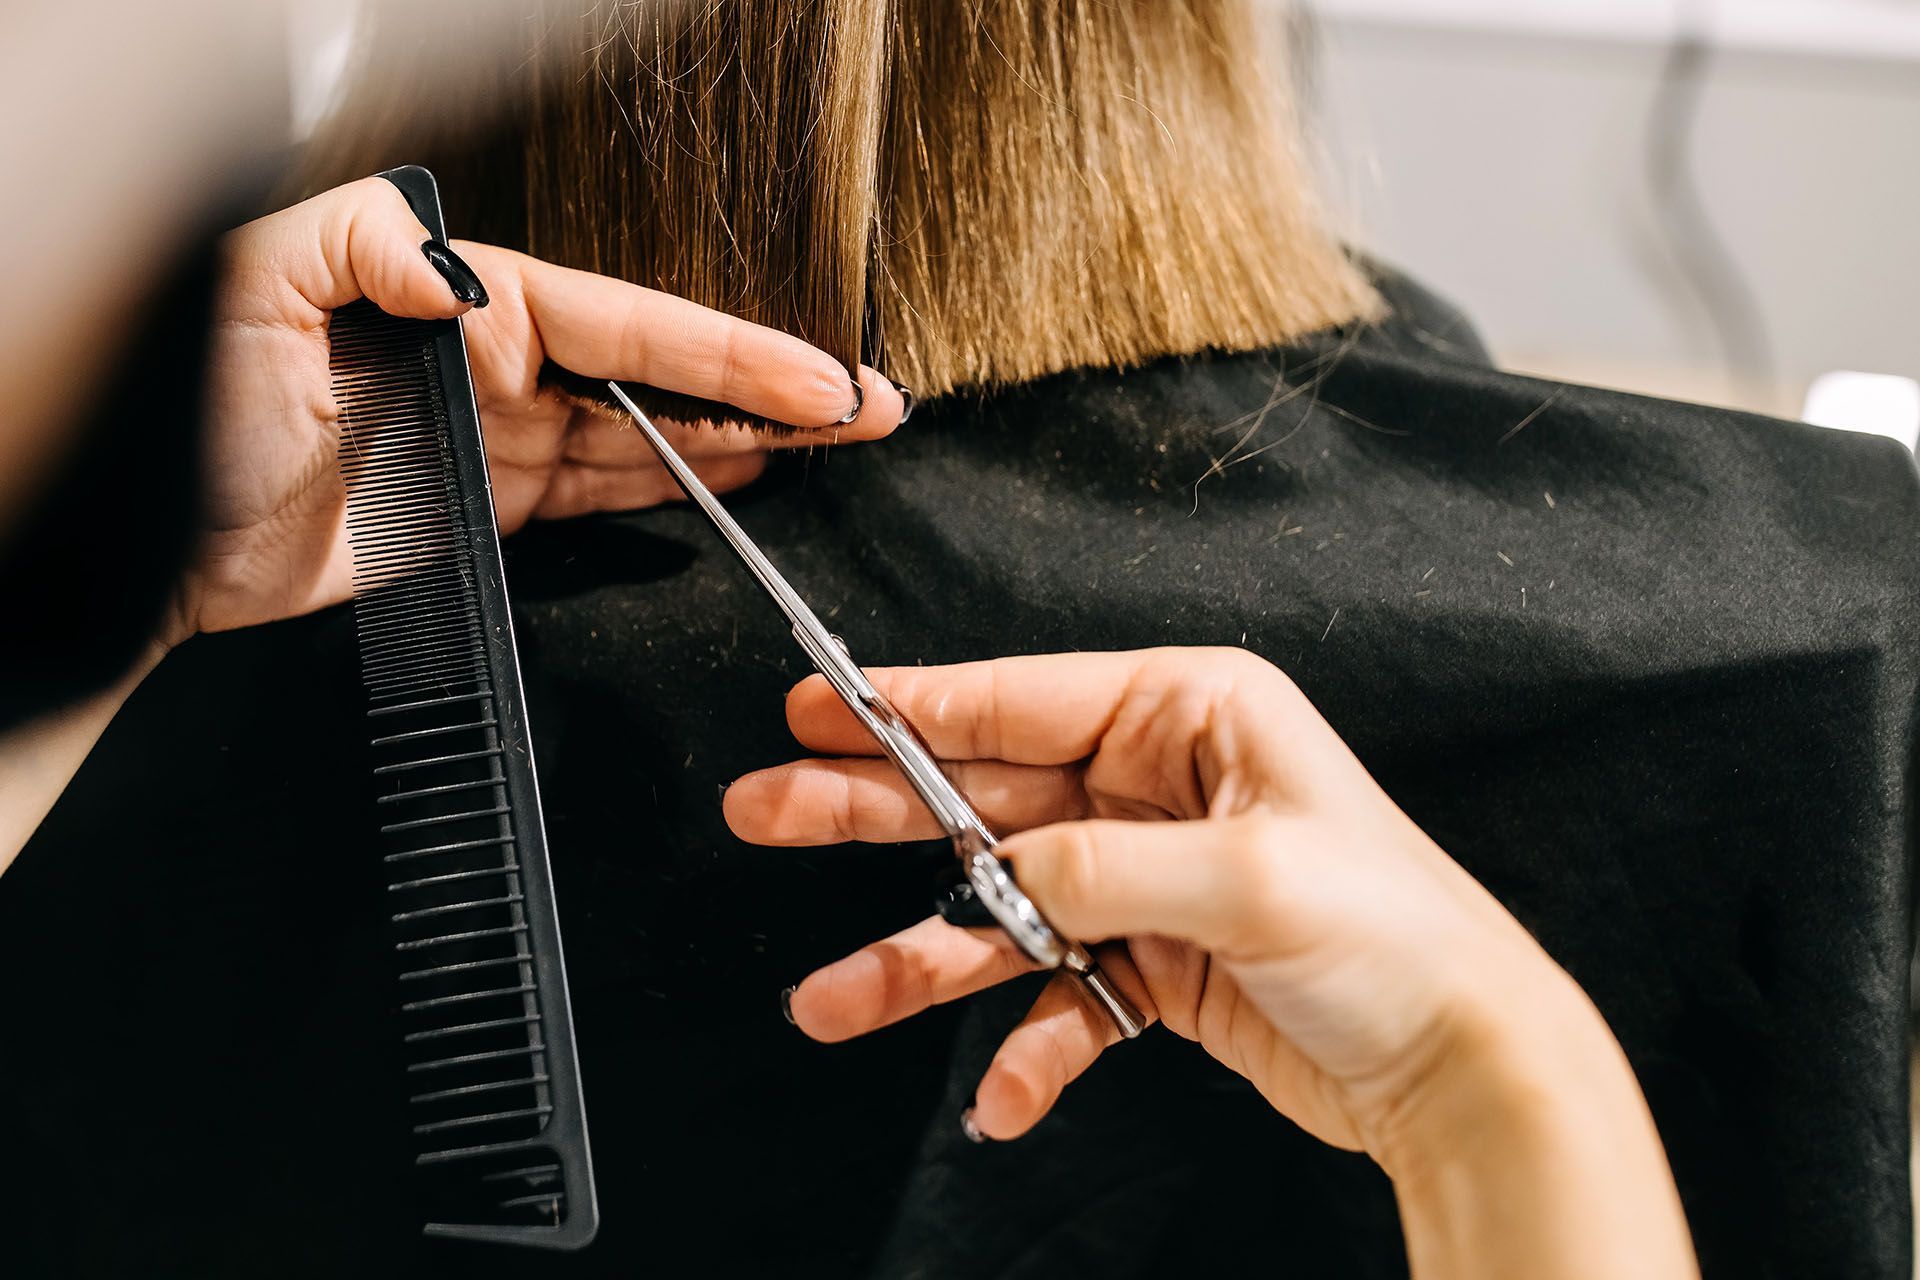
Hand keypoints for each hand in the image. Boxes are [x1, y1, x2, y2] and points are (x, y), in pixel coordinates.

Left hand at [174, 176, 905, 642]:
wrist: (143, 557)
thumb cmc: (180, 415)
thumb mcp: (252, 288)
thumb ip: (365, 249)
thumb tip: (465, 275)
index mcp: (460, 306)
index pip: (627, 326)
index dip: (732, 353)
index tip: (814, 382)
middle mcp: (491, 367)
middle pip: (659, 378)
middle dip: (768, 392)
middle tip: (862, 409)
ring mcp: (494, 445)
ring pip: (646, 440)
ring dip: (739, 441)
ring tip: (828, 440)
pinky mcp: (483, 519)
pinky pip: (600, 499)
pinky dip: (672, 490)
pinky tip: (733, 478)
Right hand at [725, 649, 1696, 1277]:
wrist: (1463, 1064)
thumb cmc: (1398, 935)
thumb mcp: (1247, 877)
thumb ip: (1100, 868)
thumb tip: (996, 873)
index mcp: (1192, 715)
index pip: (1023, 701)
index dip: (911, 706)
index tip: (816, 708)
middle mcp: (1158, 785)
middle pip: (986, 795)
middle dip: (876, 809)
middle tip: (768, 811)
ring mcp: (1146, 877)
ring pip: (1002, 907)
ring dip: (922, 958)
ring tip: (833, 1000)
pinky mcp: (1149, 964)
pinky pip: (1056, 1000)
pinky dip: (1025, 1050)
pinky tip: (1003, 1096)